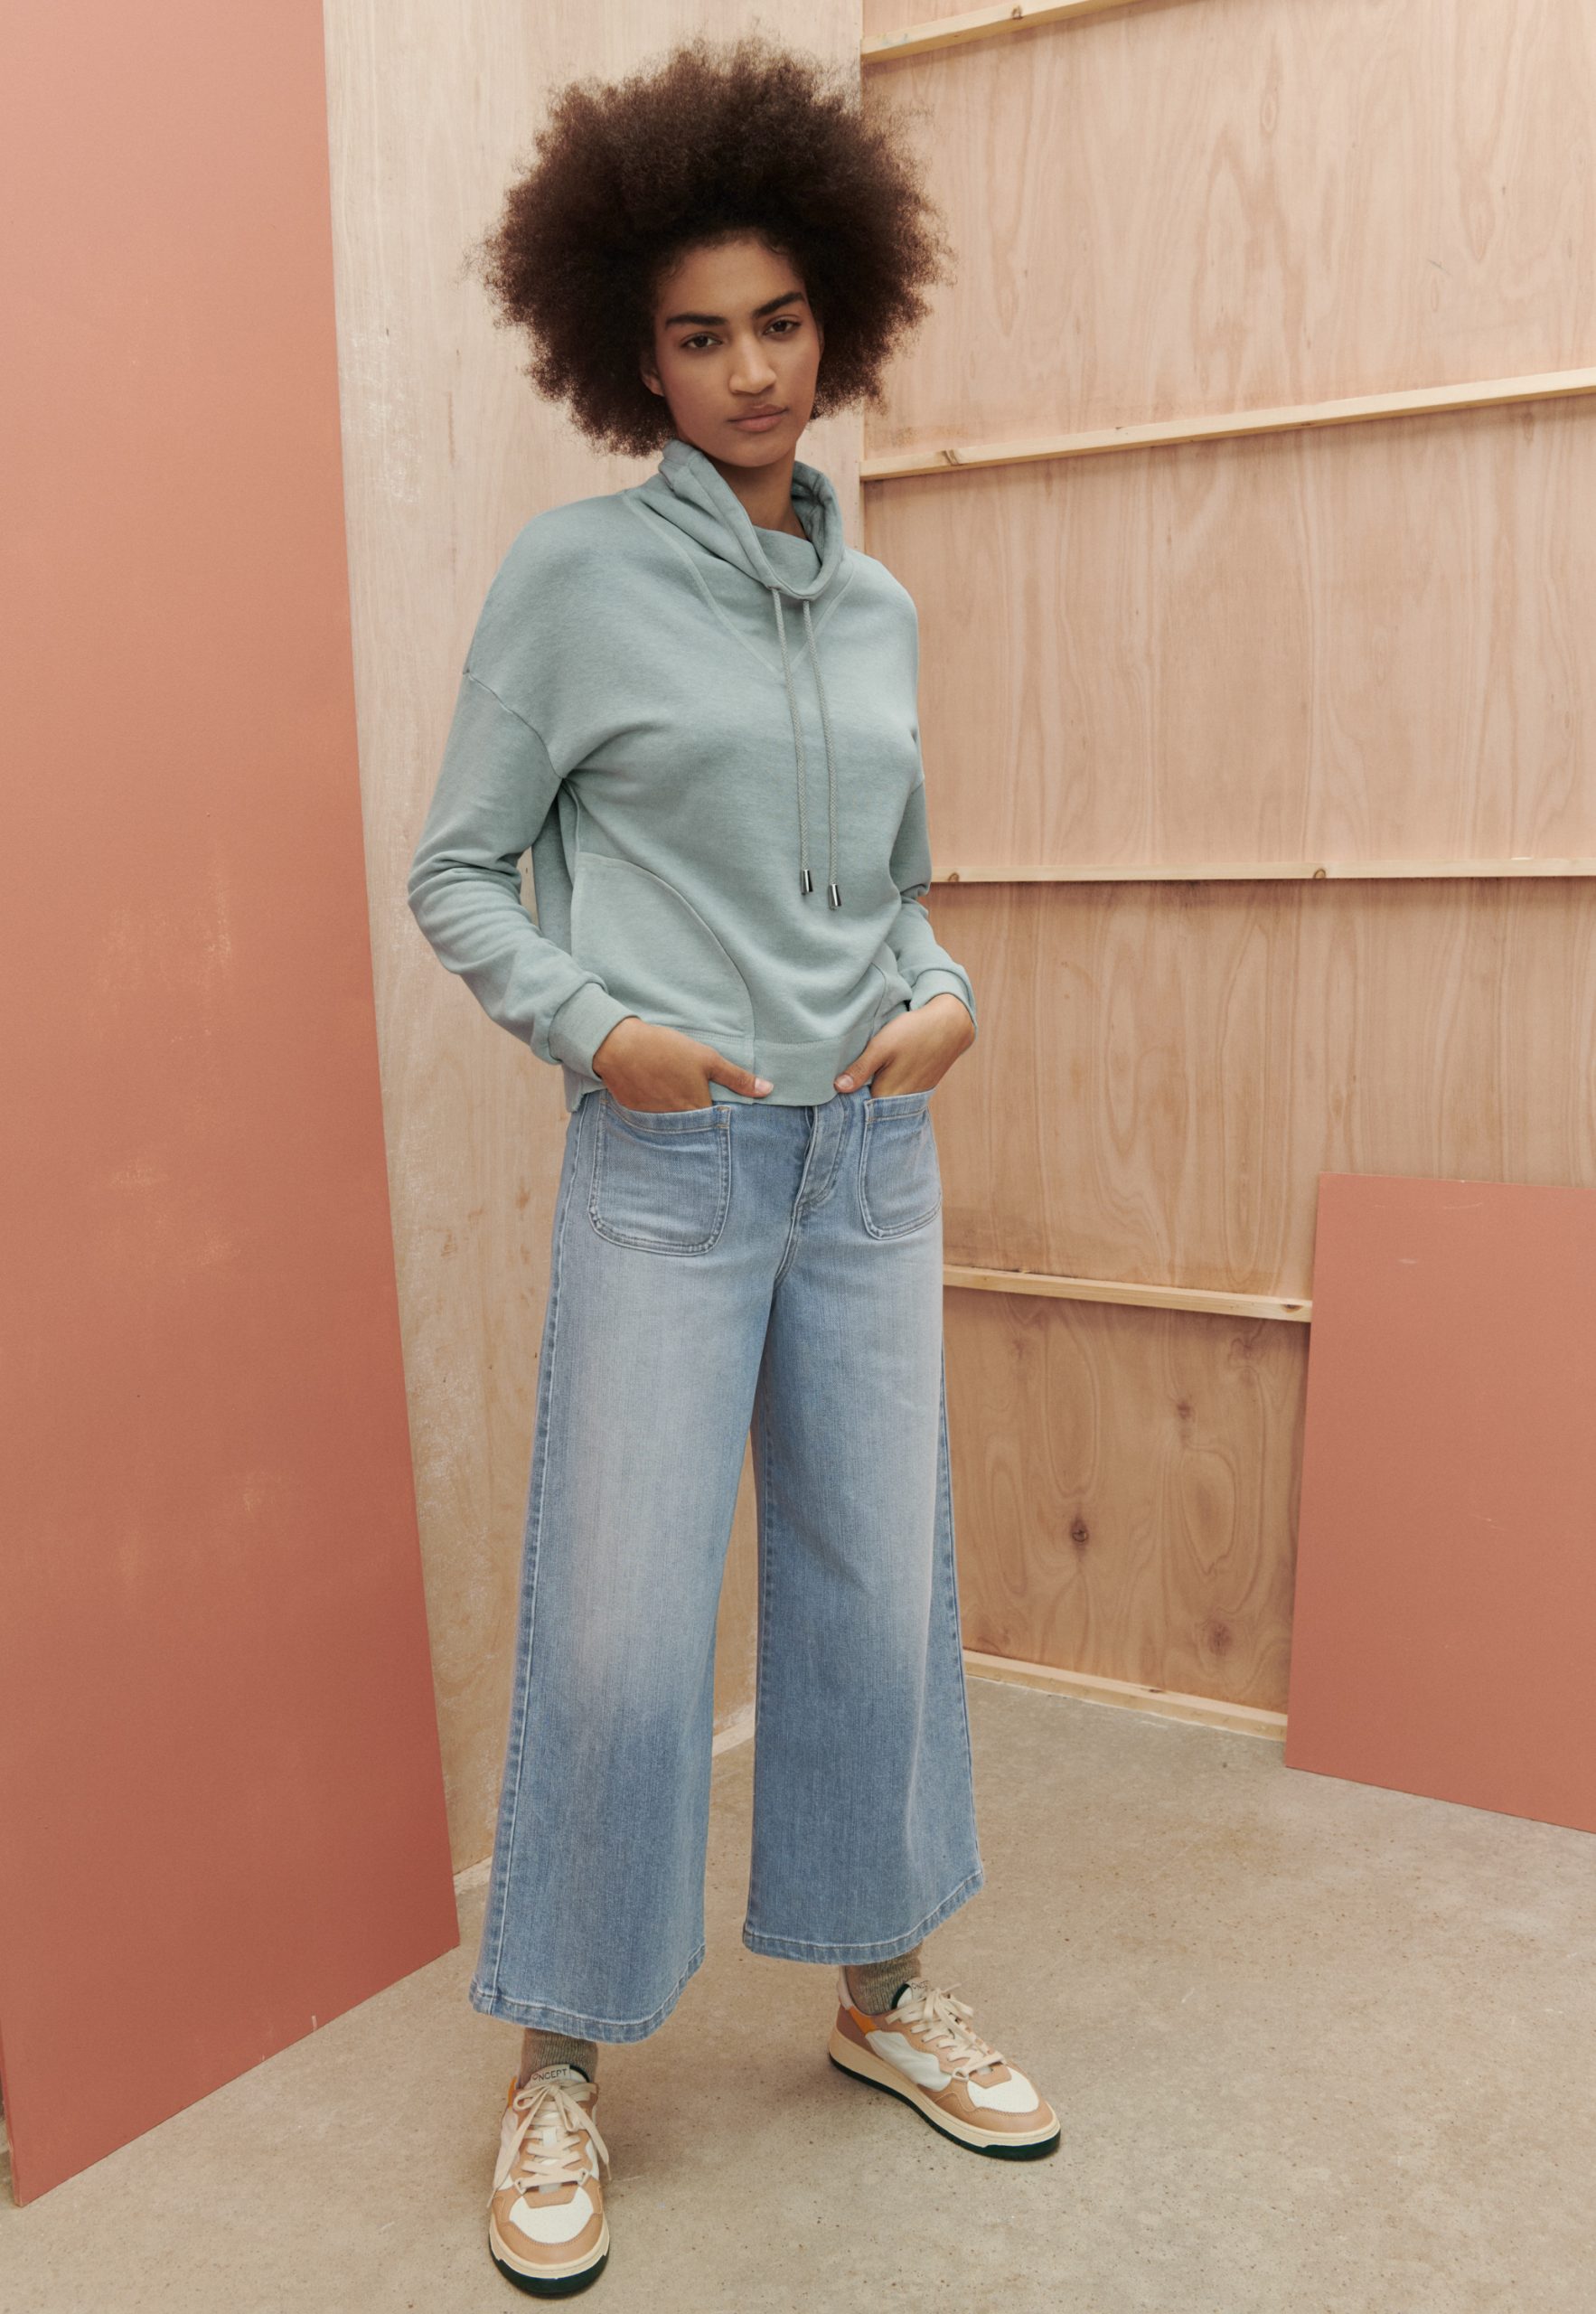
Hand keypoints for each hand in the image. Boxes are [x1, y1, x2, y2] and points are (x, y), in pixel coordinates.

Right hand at [592, 1016, 772, 1111]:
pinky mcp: (636, 1115)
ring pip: (672, 1129)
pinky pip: (652, 1123)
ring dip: (678, 1123)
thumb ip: (737, 1078)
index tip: (726, 1121)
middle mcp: (675, 1123)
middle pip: (694, 1133)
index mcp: (696, 1110)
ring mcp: (653, 1121)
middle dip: (701, 1129)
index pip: (716, 1128)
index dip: (722, 1124)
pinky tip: (658, 1102)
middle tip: (701, 1114)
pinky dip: (658, 1116)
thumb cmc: (666, 1050)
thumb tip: (767, 1090)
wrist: (619, 1046)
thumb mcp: (707, 1059)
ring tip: (679, 1107)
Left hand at [834, 992, 973, 1097]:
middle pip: (872, 1107)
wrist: (950, 1025)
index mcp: (887, 1096)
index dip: (845, 1101)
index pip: (858, 1109)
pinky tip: (881, 1075)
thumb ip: (860, 1070)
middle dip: (857, 1099)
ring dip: (872, 1093)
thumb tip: (838, 1088)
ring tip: (860, 1079)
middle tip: (842, 1083)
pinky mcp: (920, 1088)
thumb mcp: (881, 1047)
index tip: (833, 1092)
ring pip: (884, 1100)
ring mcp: (913, 1096)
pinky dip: (887, 1088)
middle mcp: (901, 1102)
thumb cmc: (914, 1033)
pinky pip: (897, 1094)